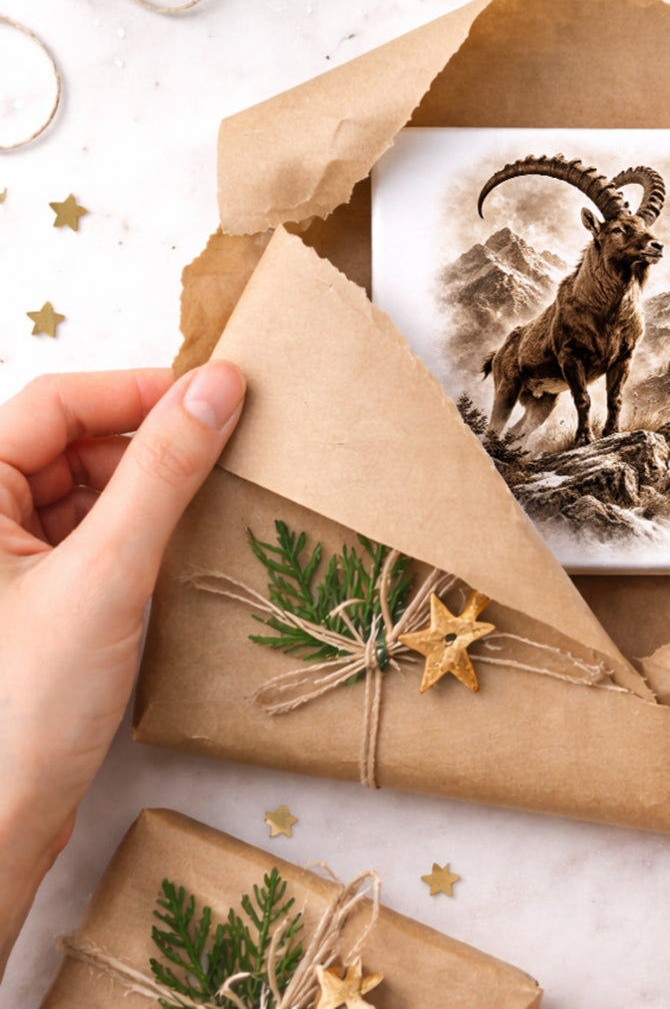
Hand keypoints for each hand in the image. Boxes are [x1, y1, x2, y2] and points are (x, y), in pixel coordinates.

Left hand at [0, 364, 244, 976]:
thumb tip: (218, 386)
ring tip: (212, 496)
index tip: (216, 395)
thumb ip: (164, 471)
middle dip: (147, 440)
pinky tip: (181, 544)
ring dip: (148, 486)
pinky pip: (92, 535)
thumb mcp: (107, 572)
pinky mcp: (34, 599)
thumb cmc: (23, 706)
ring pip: (85, 489)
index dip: (135, 390)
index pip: (55, 403)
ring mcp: (6, 562)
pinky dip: (139, 530)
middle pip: (70, 442)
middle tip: (226, 446)